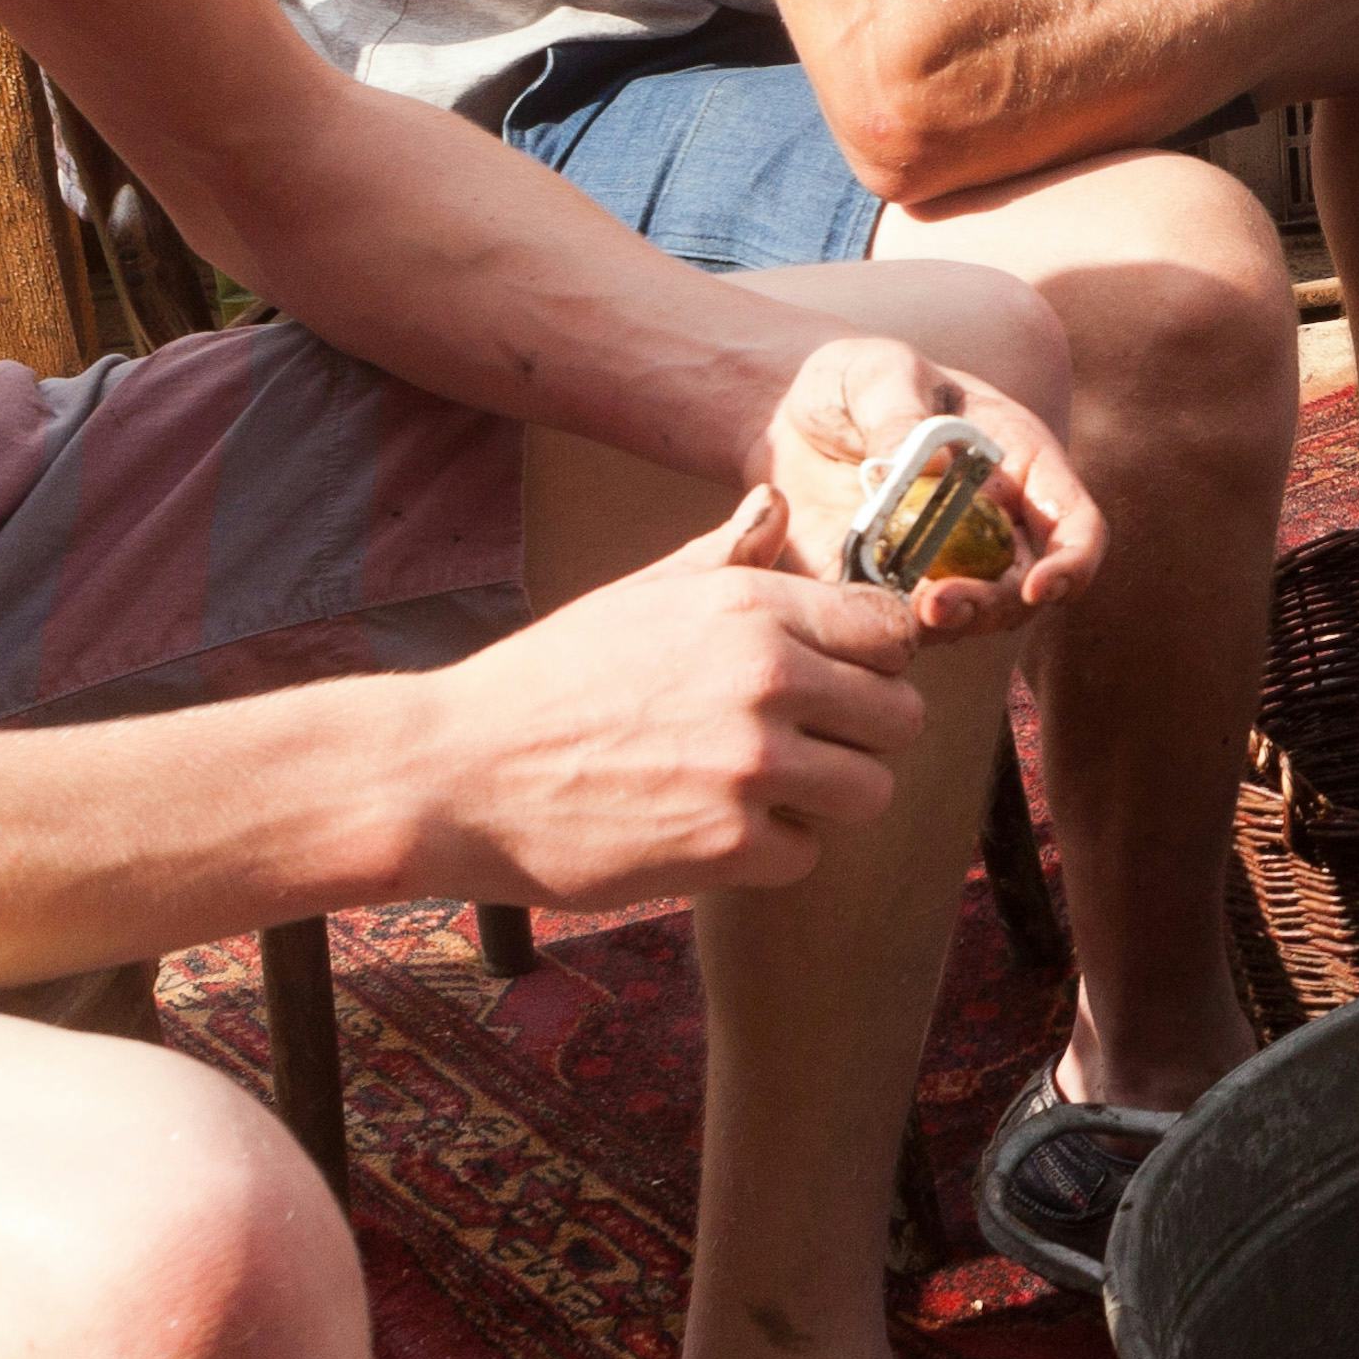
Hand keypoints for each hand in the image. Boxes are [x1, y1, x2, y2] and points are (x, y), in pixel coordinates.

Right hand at [404, 501, 942, 906]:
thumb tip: (776, 504)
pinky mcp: (731, 845)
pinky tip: (710, 828)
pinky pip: (807, 854)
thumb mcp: (640, 596)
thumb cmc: (551, 679)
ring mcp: (754, 765)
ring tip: (760, 788)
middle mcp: (768, 677)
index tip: (840, 680)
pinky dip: (769, 852)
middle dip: (859, 736)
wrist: (458, 772)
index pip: (893, 631)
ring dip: (825, 798)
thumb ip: (726, 556)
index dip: (875, 661)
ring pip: (870, 791)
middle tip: (803, 745)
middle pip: (900, 718)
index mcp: (752, 605)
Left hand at [764, 338, 1099, 631]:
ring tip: (912, 609)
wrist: (787, 416)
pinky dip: (891, 625)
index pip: (1074, 525)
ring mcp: (944, 565)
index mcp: (1019, 465)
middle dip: (994, 604)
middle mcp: (995, 524)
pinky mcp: (887, 590)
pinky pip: (901, 624)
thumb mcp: (878, 373)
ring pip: (970, 615)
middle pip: (1026, 586)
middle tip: (940, 604)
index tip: (1039, 587)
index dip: (1072, 563)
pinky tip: (862, 609)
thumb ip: (902, 412)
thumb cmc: (855, 381)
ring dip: (948, 621)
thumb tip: (929, 472)